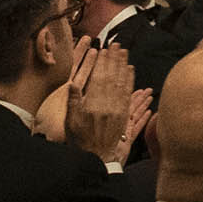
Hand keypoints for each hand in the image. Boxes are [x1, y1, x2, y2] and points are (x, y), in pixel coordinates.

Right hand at [65, 41, 135, 161]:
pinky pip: (128, 94)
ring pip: (122, 83)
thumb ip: (73, 101)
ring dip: (123, 66)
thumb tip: (73, 83)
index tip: (104, 50)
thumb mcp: (71, 121)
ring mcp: (117, 109)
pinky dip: (130, 80)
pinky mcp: (124, 114)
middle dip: (114, 59)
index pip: (99, 78)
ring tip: (125, 52)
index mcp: (93, 104)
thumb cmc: (80, 140)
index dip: (102, 63)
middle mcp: (107, 105)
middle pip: (112, 77)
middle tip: (117, 45)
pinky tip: (131, 71)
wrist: (97, 157)